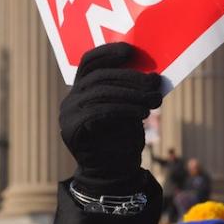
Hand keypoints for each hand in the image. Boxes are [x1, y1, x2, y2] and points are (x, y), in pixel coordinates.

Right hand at [60, 42, 161, 194]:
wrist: (115, 172)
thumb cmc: (125, 135)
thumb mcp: (131, 105)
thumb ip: (133, 88)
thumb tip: (153, 75)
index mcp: (82, 88)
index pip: (90, 61)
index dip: (108, 52)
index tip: (131, 51)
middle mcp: (71, 98)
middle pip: (99, 76)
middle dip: (130, 77)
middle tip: (155, 83)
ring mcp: (68, 114)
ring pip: (100, 92)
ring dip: (131, 94)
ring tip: (154, 101)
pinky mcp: (71, 129)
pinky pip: (98, 111)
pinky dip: (123, 109)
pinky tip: (142, 114)